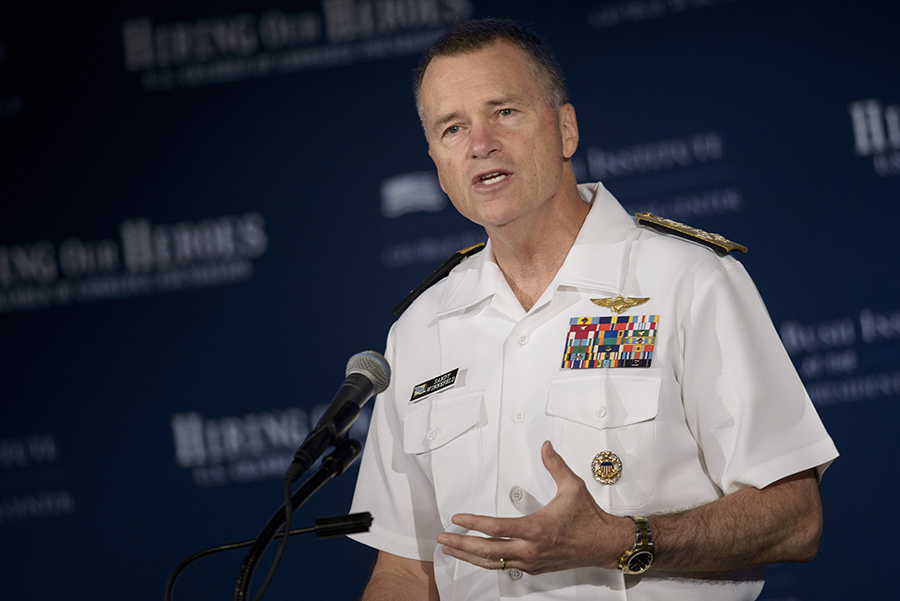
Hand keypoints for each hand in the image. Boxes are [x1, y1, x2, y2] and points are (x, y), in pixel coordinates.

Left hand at [436, 441, 633, 574]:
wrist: (605, 544)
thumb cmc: (589, 519)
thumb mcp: (572, 487)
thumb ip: (555, 465)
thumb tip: (545, 447)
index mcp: (535, 529)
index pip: (495, 528)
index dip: (473, 523)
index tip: (458, 519)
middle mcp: (531, 549)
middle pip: (487, 550)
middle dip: (461, 545)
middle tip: (444, 539)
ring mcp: (532, 561)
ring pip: (493, 563)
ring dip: (470, 557)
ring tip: (453, 550)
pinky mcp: (535, 567)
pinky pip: (505, 566)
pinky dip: (488, 562)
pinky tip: (478, 557)